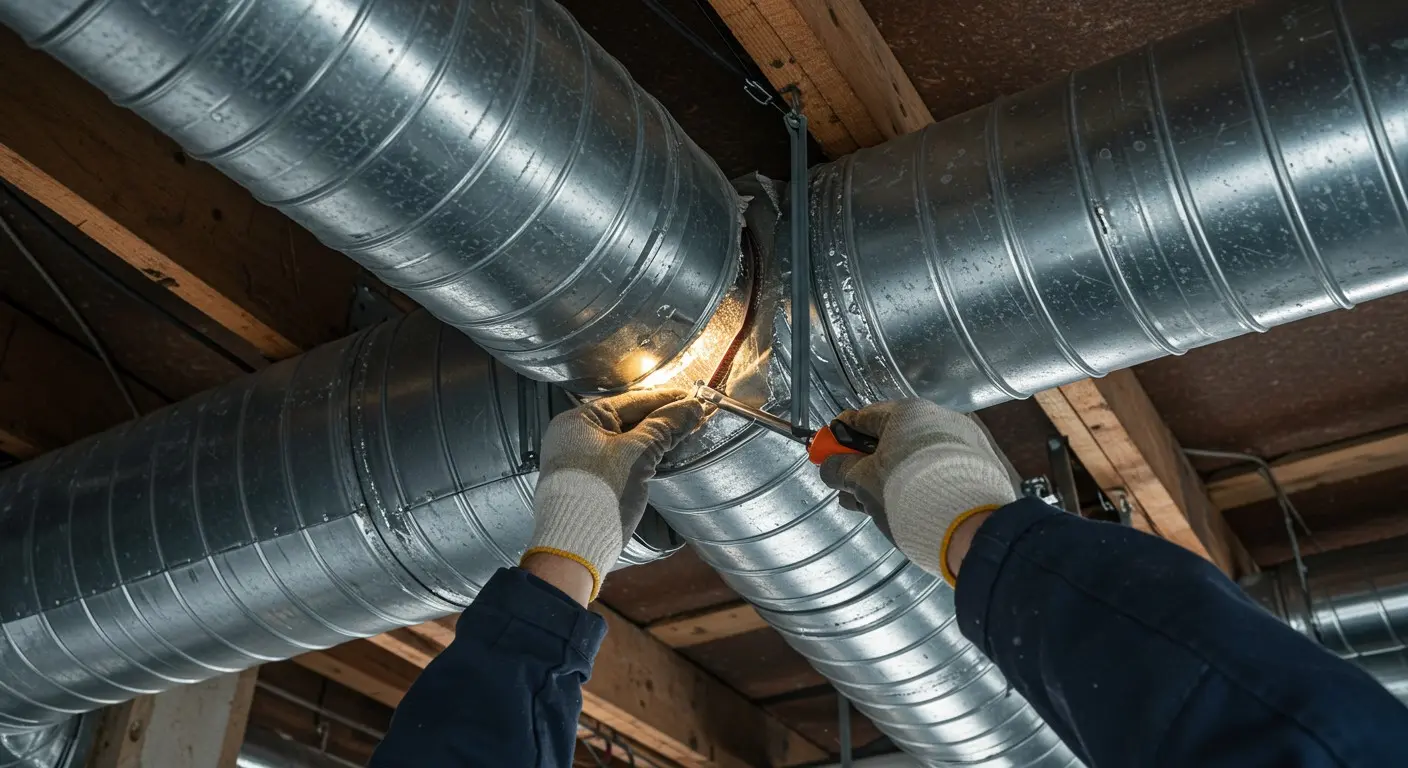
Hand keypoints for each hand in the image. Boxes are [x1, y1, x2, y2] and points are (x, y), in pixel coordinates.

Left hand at [525, 387, 706, 601]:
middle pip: (626, 420)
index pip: (630, 401)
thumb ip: (664, 427)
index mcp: (578, 420)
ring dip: (653, 439)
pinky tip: (661, 456)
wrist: (575, 546)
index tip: (690, 397)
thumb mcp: (636, 454)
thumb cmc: (599, 493)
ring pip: (624, 441)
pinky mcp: (588, 482)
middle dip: (660, 419)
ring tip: (683, 434)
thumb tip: (691, 408)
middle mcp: (574, 436)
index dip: (664, 399)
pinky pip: (619, 460)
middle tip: (693, 416)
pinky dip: (641, 456)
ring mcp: (579, 460)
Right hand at [819, 399, 1015, 585]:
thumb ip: (839, 470)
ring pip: (911, 459)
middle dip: (863, 466)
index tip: (828, 455)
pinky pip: (935, 472)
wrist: (969, 528)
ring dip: (886, 480)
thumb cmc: (908, 494)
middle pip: (888, 441)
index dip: (839, 438)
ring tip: (871, 507)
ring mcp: (961, 444)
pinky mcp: (977, 469)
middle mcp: (938, 420)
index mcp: (908, 413)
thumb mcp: (861, 483)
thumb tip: (830, 467)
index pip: (862, 418)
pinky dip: (915, 486)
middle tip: (848, 490)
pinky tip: (904, 510)